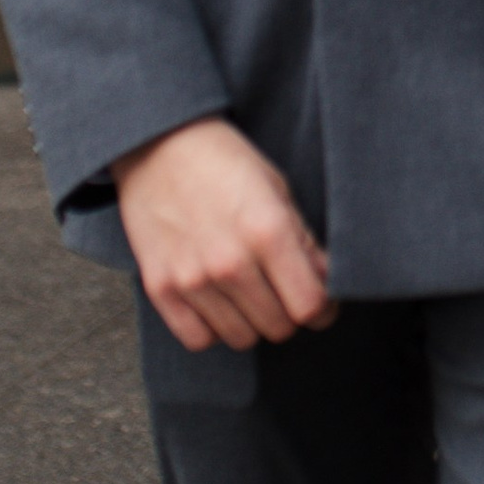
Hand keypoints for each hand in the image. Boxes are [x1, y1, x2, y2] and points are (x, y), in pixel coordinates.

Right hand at [116, 115, 334, 352]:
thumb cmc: (224, 161)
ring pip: (241, 339)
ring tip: (248, 291)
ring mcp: (191, 279)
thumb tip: (327, 285)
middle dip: (289, 313)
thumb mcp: (277, 189)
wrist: (157, 144)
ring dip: (252, 322)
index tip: (321, 302)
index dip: (324, 309)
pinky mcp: (160, 289)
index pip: (310, 305)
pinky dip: (213, 328)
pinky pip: (199, 340)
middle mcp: (230, 262)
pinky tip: (217, 301)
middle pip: (279, 327)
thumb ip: (304, 241)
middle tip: (282, 291)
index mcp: (267, 230)